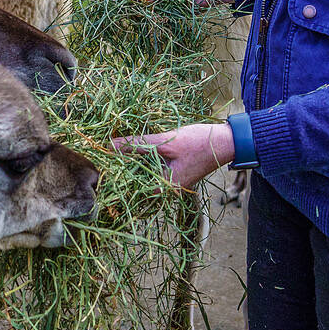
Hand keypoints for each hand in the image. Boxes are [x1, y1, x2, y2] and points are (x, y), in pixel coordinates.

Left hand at [112, 123, 234, 189]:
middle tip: (104, 154)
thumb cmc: (199, 143)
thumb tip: (110, 145)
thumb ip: (138, 144)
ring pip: (144, 173)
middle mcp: (167, 188)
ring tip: (114, 149)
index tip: (100, 165)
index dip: (115, 177)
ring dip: (132, 161)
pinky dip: (143, 158)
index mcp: (164, 187)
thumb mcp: (166, 141)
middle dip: (121, 168)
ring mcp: (171, 179)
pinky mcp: (174, 170)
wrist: (228, 141)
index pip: (131, 188)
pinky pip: (153, 167)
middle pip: (136, 181)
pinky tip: (134, 147)